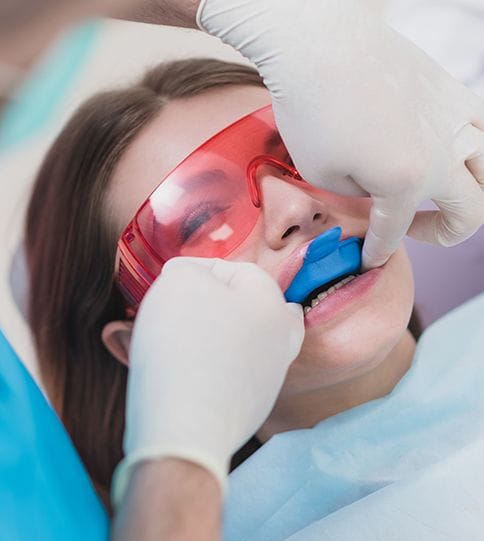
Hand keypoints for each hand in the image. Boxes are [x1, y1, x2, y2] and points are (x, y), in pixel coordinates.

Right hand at [112, 257, 303, 503]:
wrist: (185, 427)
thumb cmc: (183, 345)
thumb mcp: (180, 282)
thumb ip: (189, 270)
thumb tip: (190, 279)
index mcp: (272, 303)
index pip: (237, 270)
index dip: (198, 269)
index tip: (169, 279)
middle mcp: (281, 340)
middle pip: (253, 308)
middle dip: (221, 301)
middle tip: (190, 305)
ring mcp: (270, 378)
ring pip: (246, 342)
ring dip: (218, 334)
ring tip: (184, 335)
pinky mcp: (252, 409)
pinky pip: (233, 375)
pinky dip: (215, 366)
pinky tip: (190, 369)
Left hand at [198, 0, 483, 268]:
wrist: (320, 43)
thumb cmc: (312, 109)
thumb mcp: (322, 174)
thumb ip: (359, 195)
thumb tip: (376, 190)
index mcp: (407, 182)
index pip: (395, 231)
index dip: (378, 251)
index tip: (368, 259)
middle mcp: (444, 154)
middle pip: (470, 213)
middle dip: (442, 234)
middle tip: (412, 230)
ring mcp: (455, 119)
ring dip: (471, 195)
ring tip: (442, 195)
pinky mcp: (452, 90)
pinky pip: (482, 129)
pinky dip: (473, 151)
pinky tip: (447, 150)